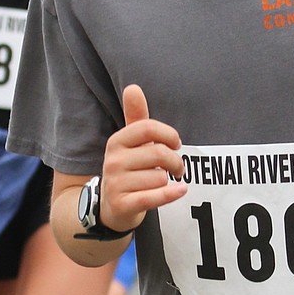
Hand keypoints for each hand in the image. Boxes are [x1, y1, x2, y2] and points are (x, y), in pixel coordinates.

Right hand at [99, 84, 186, 231]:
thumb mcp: (130, 143)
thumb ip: (136, 117)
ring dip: (167, 181)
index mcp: (117, 141)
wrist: (112, 207)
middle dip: (176, 162)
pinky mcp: (123, 205)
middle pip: (159, 153)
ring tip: (160, 183)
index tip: (176, 144)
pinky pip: (155, 196)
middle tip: (177, 168)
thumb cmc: (129, 170)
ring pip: (160, 177)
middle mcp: (113, 161)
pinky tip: (180, 190)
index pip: (149, 128)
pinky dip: (171, 194)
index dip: (169, 134)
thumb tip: (133, 87)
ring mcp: (116, 184)